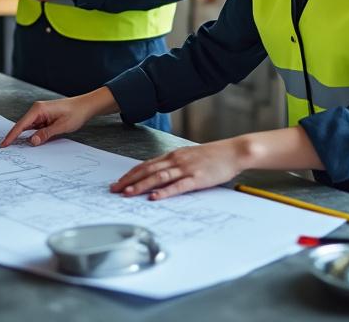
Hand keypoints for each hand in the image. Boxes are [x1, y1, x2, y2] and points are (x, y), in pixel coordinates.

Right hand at [0, 91, 112, 146]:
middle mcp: (36, 110)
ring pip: (27, 128)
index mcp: (38, 109)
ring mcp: (40, 114)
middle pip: (21, 126)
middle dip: (14, 137)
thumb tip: (31, 141)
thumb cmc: (75, 113)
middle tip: (4, 149)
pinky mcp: (44, 118)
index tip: (3, 144)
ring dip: (22, 137)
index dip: (11, 136)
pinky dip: (31, 135)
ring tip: (12, 148)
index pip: (21, 125)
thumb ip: (45, 134)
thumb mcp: (61, 126)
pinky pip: (34, 128)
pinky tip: (27, 143)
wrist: (85, 106)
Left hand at [110, 139, 244, 200]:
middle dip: (129, 180)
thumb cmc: (214, 155)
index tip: (118, 182)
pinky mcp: (197, 178)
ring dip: (141, 186)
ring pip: (158, 177)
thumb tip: (160, 174)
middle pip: (147, 170)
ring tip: (128, 194)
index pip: (146, 164)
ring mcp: (186, 169)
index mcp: (173, 155)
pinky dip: (165, 192)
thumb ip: (175, 163)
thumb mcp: (190, 155)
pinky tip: (155, 197)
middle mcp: (176, 160)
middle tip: (114, 189)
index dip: (130, 173)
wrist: (234, 151)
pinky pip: (178, 186)